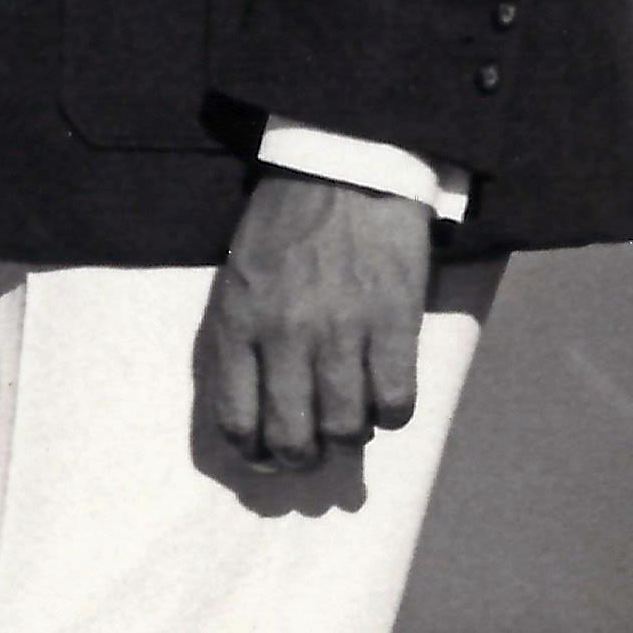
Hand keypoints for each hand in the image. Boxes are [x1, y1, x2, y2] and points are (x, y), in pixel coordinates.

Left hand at [196, 167, 431, 475]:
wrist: (342, 173)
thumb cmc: (282, 227)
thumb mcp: (236, 282)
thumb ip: (237, 342)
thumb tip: (251, 411)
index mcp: (237, 324)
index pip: (237, 418)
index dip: (252, 453)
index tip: (264, 457)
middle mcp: (285, 336)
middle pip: (293, 436)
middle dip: (300, 460)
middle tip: (310, 455)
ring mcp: (342, 332)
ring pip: (345, 427)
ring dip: (346, 439)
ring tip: (348, 424)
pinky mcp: (395, 324)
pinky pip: (396, 402)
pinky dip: (391, 417)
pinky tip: (385, 403)